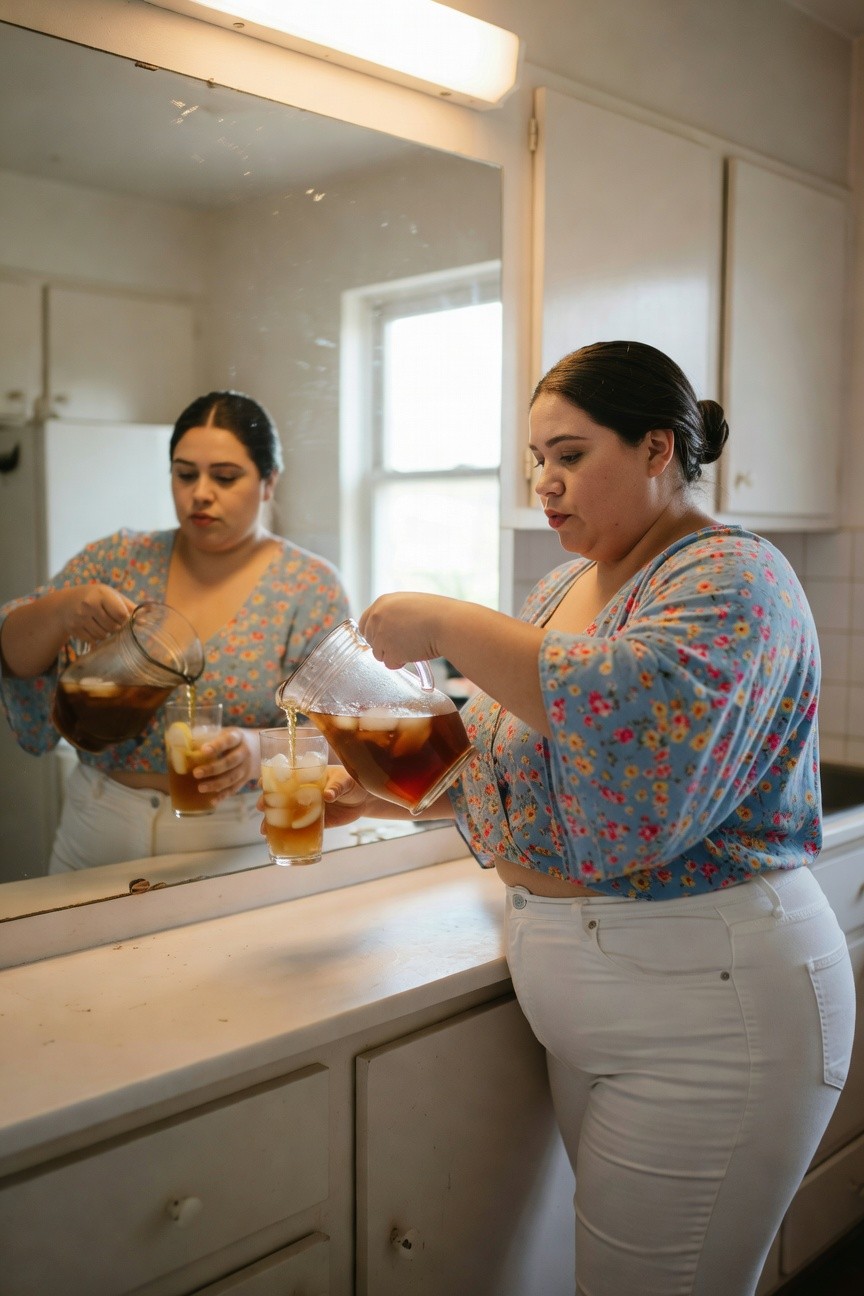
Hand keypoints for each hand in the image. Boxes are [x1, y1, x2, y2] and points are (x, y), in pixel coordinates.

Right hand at [63, 585, 135, 645]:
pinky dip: (96, 637)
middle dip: (116, 627)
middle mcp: (89, 605)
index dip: (125, 620)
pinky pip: (92, 639)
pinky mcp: (73, 628)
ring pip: (103, 635)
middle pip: (113, 627)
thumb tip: (146, 622)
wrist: (65, 602)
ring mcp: (80, 617)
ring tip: (103, 624)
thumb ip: (129, 607)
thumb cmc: (96, 597)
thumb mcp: (112, 595)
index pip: (121, 615)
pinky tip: (93, 628)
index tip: (123, 619)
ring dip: (106, 633)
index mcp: (102, 594)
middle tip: (112, 622)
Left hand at [194, 727, 257, 799]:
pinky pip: (234, 788)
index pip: (228, 740)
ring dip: (216, 784)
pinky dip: (223, 795)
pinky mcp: (245, 779)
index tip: (203, 750)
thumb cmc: (235, 740)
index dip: (217, 745)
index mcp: (238, 737)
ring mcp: (246, 767)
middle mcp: (244, 752)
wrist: (261, 748)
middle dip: (212, 769)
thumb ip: (210, 738)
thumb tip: (182, 746)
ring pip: (232, 777)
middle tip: (196, 773)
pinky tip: (212, 801)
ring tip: (200, 788)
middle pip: (230, 762)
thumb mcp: (227, 733)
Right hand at [255, 765, 371, 837]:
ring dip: (272, 822)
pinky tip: (275, 841)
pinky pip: (297, 829)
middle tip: (261, 807)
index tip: (262, 783)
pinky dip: (286, 835)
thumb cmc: (353, 782)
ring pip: (284, 814)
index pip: (284, 775)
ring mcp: (305, 808)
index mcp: (306, 777)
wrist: (364, 800)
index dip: (270, 778)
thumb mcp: (345, 780)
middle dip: (266, 802)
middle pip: (278, 796)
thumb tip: (327, 795)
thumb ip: (336, 786)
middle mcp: (301, 792)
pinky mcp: (313, 822)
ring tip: (264, 830)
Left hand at [358, 592, 450, 668]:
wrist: (447, 624)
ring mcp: (381, 635)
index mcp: (382, 603)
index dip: (374, 633)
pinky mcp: (389, 651)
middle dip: (385, 645)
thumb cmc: (437, 614)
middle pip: (371, 640)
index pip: (365, 622)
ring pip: (379, 654)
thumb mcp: (410, 605)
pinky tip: (414, 653)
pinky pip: (390, 664)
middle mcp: (377, 618)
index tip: (384, 638)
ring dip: (394, 654)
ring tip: (412, 646)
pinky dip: (401, 662)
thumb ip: (394, 614)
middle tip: (404, 643)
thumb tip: (389, 628)